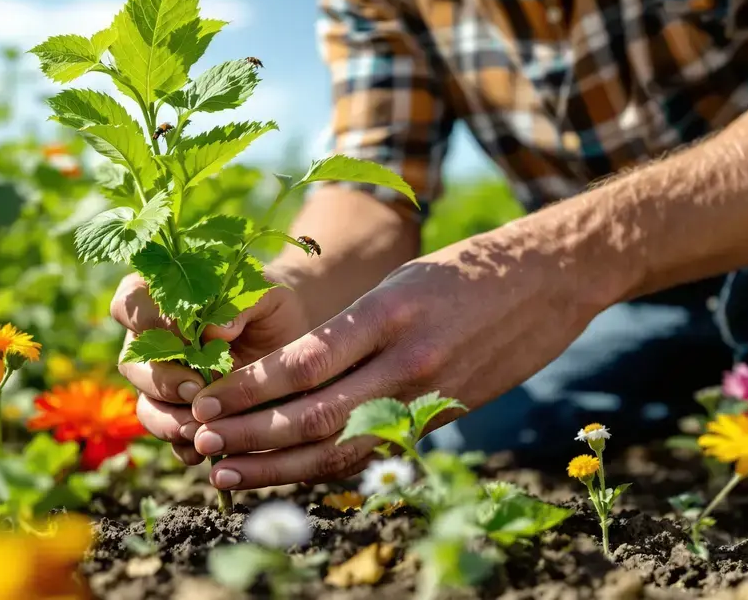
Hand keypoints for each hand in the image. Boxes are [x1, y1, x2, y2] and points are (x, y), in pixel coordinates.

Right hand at [110, 270, 308, 465]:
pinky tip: (205, 450)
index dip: (149, 323)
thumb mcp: (264, 293)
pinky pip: (169, 437)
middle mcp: (150, 342)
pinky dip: (184, 447)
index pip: (129, 303)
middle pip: (132, 364)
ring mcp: (160, 382)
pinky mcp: (180, 415)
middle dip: (162, 381)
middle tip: (196, 390)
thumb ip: (239, 303)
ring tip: (200, 428)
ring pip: (146, 405)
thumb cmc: (269, 305)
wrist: (288, 338)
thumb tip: (214, 329)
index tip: (186, 335)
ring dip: (169, 421)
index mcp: (158, 299)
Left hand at [183, 226, 617, 490]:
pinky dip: (325, 469)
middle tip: (198, 443)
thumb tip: (281, 374)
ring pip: (341, 445)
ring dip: (278, 465)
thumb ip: (347, 329)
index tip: (206, 402)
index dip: (250, 390)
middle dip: (250, 435)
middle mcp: (406, 360)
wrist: (549, 281)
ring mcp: (428, 395)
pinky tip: (284, 476)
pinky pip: (374, 450)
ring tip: (223, 474)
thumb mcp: (400, 280)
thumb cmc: (465, 271)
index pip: (305, 363)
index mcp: (388, 314)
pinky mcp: (442, 417)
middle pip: (315, 413)